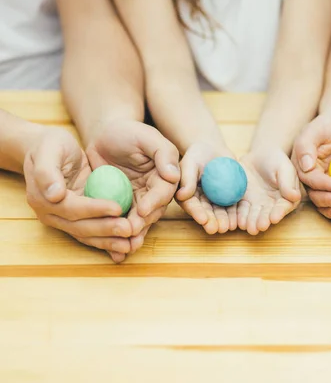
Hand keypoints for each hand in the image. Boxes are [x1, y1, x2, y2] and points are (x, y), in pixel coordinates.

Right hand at [24, 127, 132, 262]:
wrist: (48, 151)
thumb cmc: (50, 146)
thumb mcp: (48, 150)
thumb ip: (47, 171)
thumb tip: (54, 195)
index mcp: (42, 198)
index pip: (71, 208)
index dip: (94, 209)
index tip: (117, 207)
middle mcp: (51, 214)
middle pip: (80, 227)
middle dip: (105, 229)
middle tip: (129, 229)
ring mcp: (64, 220)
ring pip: (87, 235)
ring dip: (109, 241)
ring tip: (131, 244)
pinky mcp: (77, 220)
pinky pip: (93, 234)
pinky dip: (108, 241)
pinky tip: (127, 245)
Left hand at [86, 121, 179, 256]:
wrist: (105, 135)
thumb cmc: (128, 131)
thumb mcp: (147, 136)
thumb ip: (163, 153)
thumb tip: (174, 175)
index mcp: (166, 176)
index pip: (164, 192)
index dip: (154, 202)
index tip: (143, 210)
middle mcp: (155, 191)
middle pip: (153, 211)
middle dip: (142, 222)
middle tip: (129, 230)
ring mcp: (139, 200)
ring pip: (139, 220)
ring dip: (132, 234)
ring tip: (123, 245)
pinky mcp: (123, 206)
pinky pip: (122, 221)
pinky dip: (117, 235)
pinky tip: (113, 251)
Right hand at [176, 142, 237, 234]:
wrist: (213, 150)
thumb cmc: (197, 154)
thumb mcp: (190, 163)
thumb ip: (187, 178)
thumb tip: (182, 195)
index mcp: (186, 196)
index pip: (191, 205)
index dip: (197, 213)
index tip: (203, 220)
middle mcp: (200, 201)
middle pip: (206, 212)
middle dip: (212, 221)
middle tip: (217, 229)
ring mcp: (214, 201)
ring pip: (219, 212)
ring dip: (224, 221)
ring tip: (228, 227)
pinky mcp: (227, 197)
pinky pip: (232, 205)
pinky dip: (236, 212)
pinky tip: (240, 220)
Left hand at [238, 149, 301, 235]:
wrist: (260, 155)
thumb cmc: (276, 160)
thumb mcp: (284, 168)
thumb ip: (288, 182)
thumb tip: (294, 196)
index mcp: (285, 198)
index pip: (283, 207)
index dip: (279, 213)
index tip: (274, 218)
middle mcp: (271, 204)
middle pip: (266, 214)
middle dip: (263, 221)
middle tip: (259, 227)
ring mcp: (256, 204)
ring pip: (252, 214)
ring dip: (250, 222)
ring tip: (247, 227)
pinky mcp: (243, 200)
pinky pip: (239, 209)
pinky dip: (237, 215)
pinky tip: (236, 221)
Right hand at [292, 112, 330, 222]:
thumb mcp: (317, 128)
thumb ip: (307, 145)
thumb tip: (305, 166)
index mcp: (301, 164)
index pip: (311, 179)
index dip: (324, 185)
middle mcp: (309, 176)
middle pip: (315, 194)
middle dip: (328, 201)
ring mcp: (323, 182)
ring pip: (324, 201)